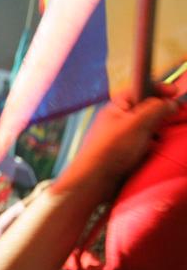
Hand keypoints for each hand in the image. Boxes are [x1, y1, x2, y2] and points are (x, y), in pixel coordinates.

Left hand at [53, 84, 180, 200]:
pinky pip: (142, 142)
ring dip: (156, 129)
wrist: (93, 180)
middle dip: (160, 112)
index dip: (158, 89)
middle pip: (145, 109)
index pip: (140, 90)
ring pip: (145, 127)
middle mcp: (117, 119)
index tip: (175, 93)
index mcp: (116, 107)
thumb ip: (155, 109)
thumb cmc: (112, 148)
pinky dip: (150, 143)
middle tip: (173, 116)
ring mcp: (120, 136)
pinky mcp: (122, 152)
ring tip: (161, 136)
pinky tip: (153, 148)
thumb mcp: (137, 123)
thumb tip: (170, 102)